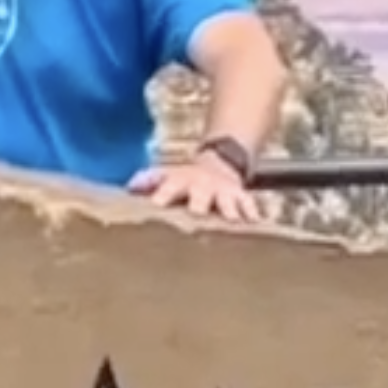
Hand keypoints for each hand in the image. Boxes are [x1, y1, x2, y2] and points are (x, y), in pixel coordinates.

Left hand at [131, 153, 265, 222]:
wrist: (219, 162)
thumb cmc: (186, 179)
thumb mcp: (166, 175)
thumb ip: (147, 181)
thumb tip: (130, 187)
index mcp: (181, 180)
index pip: (169, 188)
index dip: (162, 197)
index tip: (156, 207)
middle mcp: (203, 185)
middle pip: (200, 196)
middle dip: (199, 207)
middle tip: (197, 218)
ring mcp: (224, 192)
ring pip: (228, 202)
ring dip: (230, 212)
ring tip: (232, 223)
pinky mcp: (241, 197)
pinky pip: (250, 205)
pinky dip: (253, 215)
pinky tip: (257, 224)